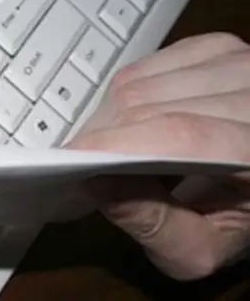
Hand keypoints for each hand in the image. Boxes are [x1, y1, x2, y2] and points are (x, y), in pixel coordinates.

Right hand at [66, 33, 249, 280]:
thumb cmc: (237, 220)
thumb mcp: (199, 250)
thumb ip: (153, 225)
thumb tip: (96, 185)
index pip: (182, 136)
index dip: (116, 146)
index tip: (69, 162)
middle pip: (152, 104)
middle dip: (103, 137)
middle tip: (86, 169)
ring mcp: (241, 63)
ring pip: (141, 82)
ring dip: (109, 118)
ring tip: (112, 152)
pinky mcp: (220, 50)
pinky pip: (147, 64)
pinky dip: (124, 94)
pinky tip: (133, 124)